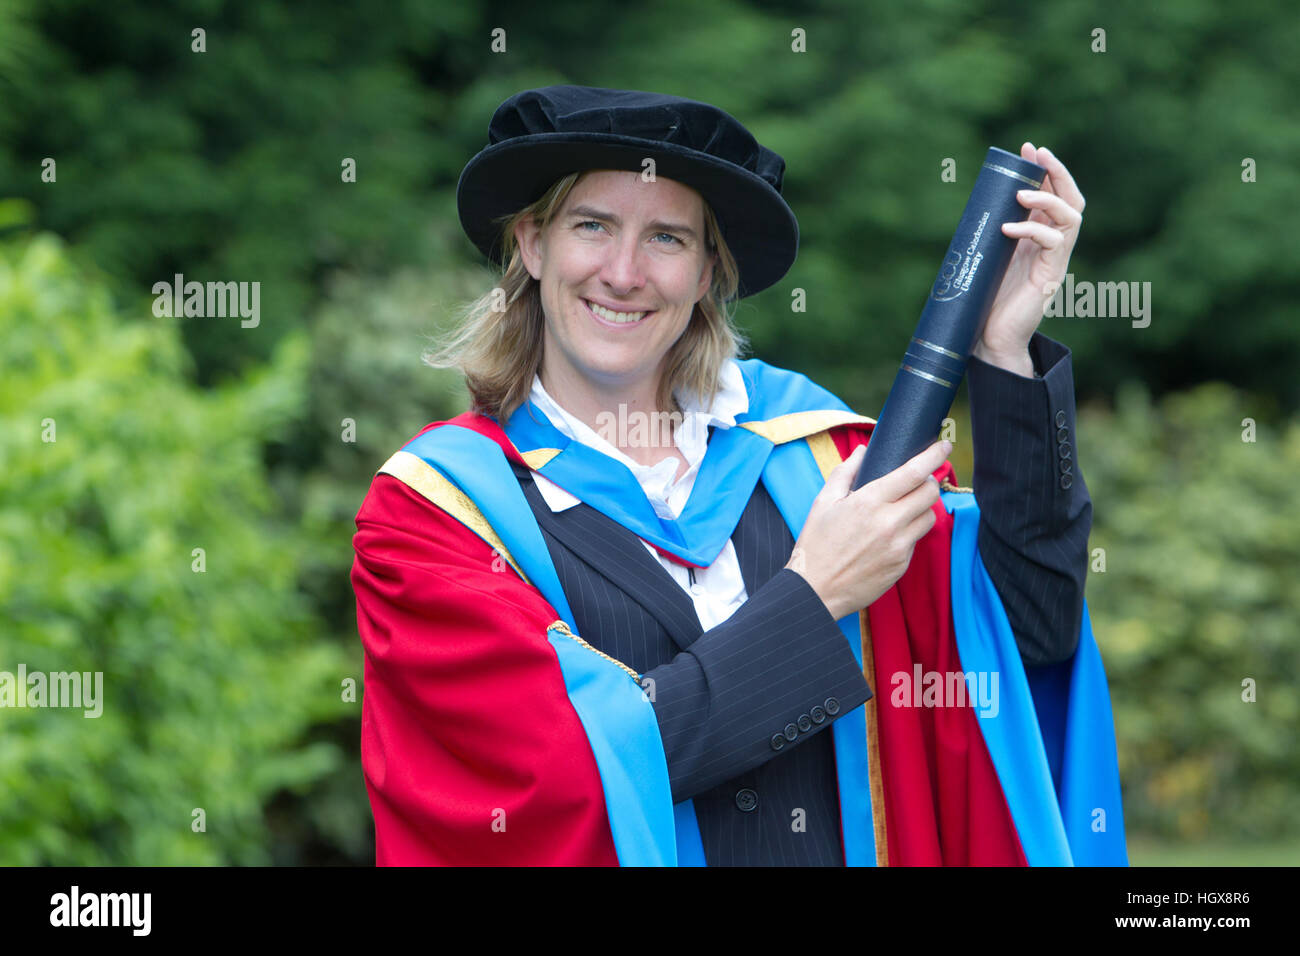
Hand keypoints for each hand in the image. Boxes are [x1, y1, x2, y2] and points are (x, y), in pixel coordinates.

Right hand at [785, 440, 950, 619]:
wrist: (816, 590)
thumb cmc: (815, 545)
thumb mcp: (823, 503)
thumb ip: (845, 472)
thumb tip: (862, 451)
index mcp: (869, 502)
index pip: (913, 472)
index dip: (933, 455)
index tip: (944, 444)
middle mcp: (889, 522)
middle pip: (930, 493)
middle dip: (928, 482)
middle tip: (917, 481)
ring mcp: (898, 546)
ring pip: (929, 517)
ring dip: (921, 508)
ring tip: (902, 510)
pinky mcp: (901, 564)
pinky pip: (916, 540)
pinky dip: (909, 532)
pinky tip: (888, 536)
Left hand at [974, 143, 1086, 371]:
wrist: (989, 338)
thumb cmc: (985, 298)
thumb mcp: (988, 255)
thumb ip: (992, 232)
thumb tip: (979, 201)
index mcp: (1038, 237)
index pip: (1053, 196)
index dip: (1045, 171)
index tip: (1027, 148)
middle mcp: (1052, 245)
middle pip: (1071, 199)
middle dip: (1057, 172)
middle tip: (1037, 153)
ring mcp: (1054, 259)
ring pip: (1071, 216)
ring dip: (1048, 199)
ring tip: (1020, 195)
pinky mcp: (1051, 275)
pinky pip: (1053, 242)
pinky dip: (1032, 230)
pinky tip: (1008, 228)